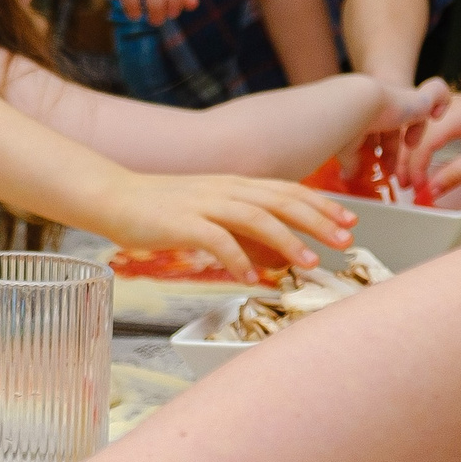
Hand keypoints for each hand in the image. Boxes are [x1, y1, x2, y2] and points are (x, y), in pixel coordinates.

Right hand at [96, 171, 353, 278]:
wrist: (111, 197)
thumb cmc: (157, 208)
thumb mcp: (206, 212)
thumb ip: (241, 229)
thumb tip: (274, 257)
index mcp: (233, 184)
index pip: (287, 190)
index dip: (321, 205)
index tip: (349, 221)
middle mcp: (224, 189)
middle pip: (281, 201)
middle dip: (318, 221)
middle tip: (345, 242)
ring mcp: (203, 204)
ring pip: (257, 217)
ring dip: (287, 241)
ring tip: (308, 263)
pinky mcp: (181, 222)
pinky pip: (217, 240)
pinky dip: (237, 258)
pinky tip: (250, 277)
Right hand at [407, 92, 460, 196]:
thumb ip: (457, 174)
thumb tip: (430, 190)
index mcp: (456, 113)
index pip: (424, 142)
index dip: (416, 167)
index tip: (419, 187)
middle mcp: (444, 105)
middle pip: (411, 132)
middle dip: (404, 161)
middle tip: (407, 184)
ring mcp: (441, 105)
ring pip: (408, 128)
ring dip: (403, 152)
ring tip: (405, 174)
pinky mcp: (441, 110)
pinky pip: (416, 126)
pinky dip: (409, 143)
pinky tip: (409, 158)